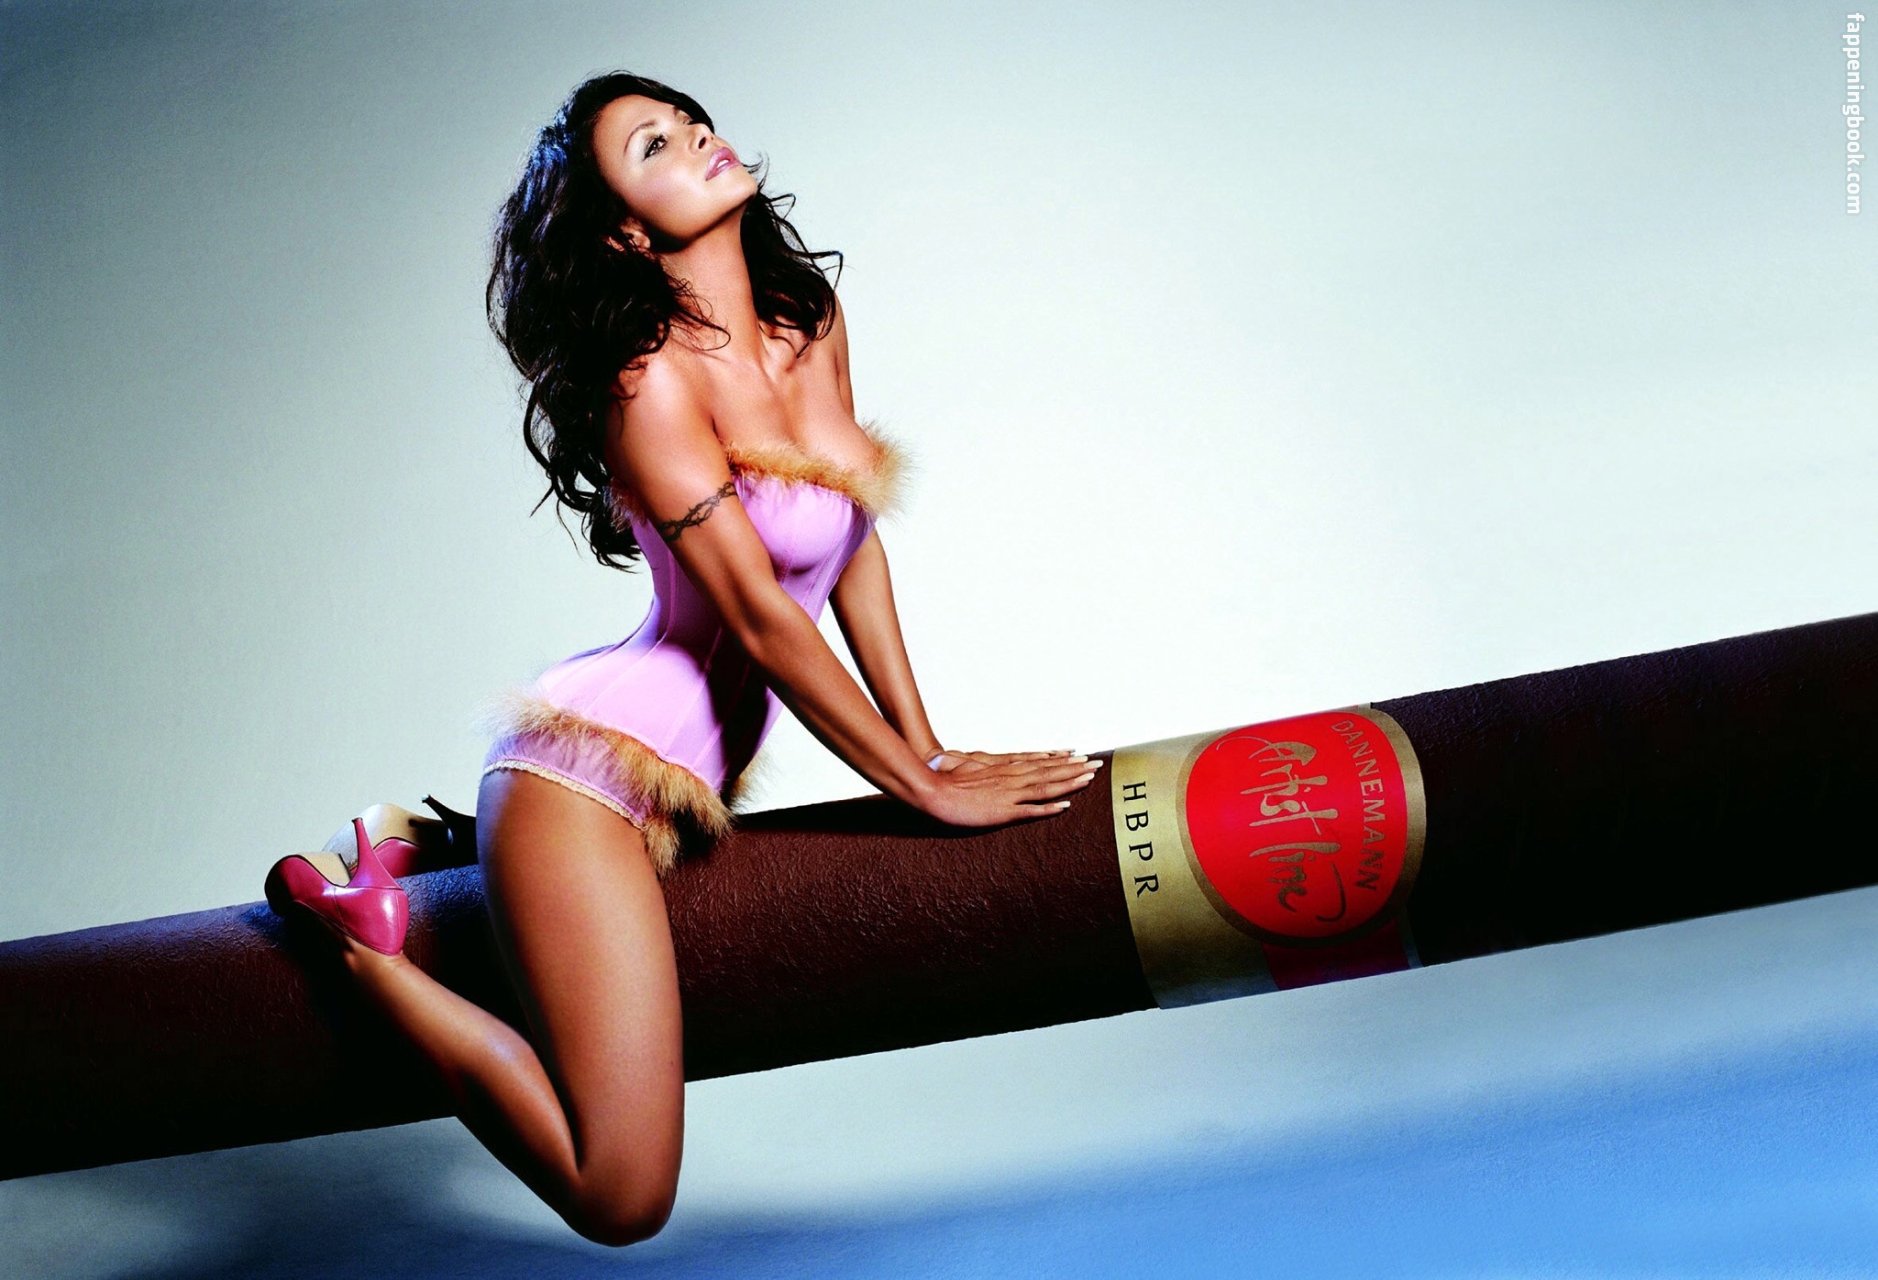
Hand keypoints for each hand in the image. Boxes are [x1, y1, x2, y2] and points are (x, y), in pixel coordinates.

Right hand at [915, 751, 1102, 827]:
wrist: (931, 791)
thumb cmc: (943, 780)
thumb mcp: (962, 766)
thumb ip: (974, 765)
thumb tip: (978, 764)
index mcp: (1002, 768)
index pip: (1037, 762)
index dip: (1059, 759)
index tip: (1077, 755)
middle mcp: (1010, 778)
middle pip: (1048, 771)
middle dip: (1075, 768)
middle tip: (1097, 764)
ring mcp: (1007, 794)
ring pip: (1045, 787)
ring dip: (1069, 783)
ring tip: (1090, 779)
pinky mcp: (1001, 812)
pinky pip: (1029, 810)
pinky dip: (1048, 808)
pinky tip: (1065, 806)